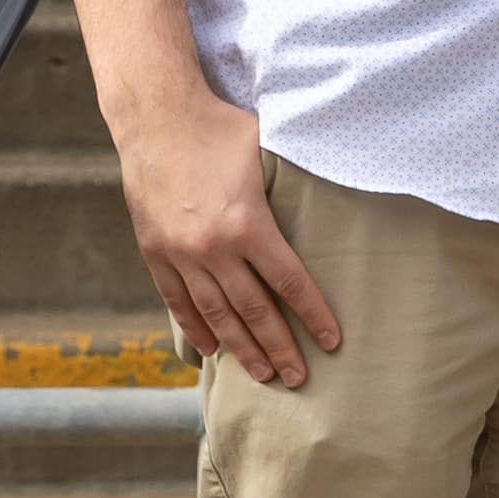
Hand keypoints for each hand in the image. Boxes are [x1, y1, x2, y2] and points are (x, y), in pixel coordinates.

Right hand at [114, 84, 341, 389]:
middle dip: (279, 347)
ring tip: (263, 374)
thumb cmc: (221, 128)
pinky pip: (177, 300)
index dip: (313, 315)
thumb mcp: (270, 149)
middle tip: (299, 379)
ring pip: (215, 313)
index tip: (331, 342)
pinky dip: (196, 327)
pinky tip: (213, 350)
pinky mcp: (154, 252)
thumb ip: (296, 181)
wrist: (155, 117)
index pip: (289, 282)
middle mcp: (212, 247)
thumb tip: (344, 184)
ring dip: (241, 347)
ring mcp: (179, 253)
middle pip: (253, 310)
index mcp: (248, 224)